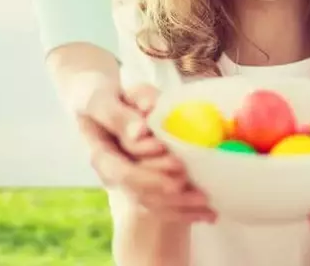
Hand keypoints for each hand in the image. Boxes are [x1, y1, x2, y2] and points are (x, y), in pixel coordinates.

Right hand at [70, 74, 215, 222]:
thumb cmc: (102, 95)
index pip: (123, 172)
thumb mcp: (103, 96)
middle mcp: (113, 175)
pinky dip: (185, 212)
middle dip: (171, 194)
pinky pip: (162, 206)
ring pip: (153, 203)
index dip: (149, 174)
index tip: (176, 165)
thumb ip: (120, 114)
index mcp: (101, 155)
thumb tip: (141, 132)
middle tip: (199, 191)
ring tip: (209, 208)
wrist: (100, 101)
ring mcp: (128, 182)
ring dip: (181, 208)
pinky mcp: (144, 185)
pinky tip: (208, 214)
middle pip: (141, 193)